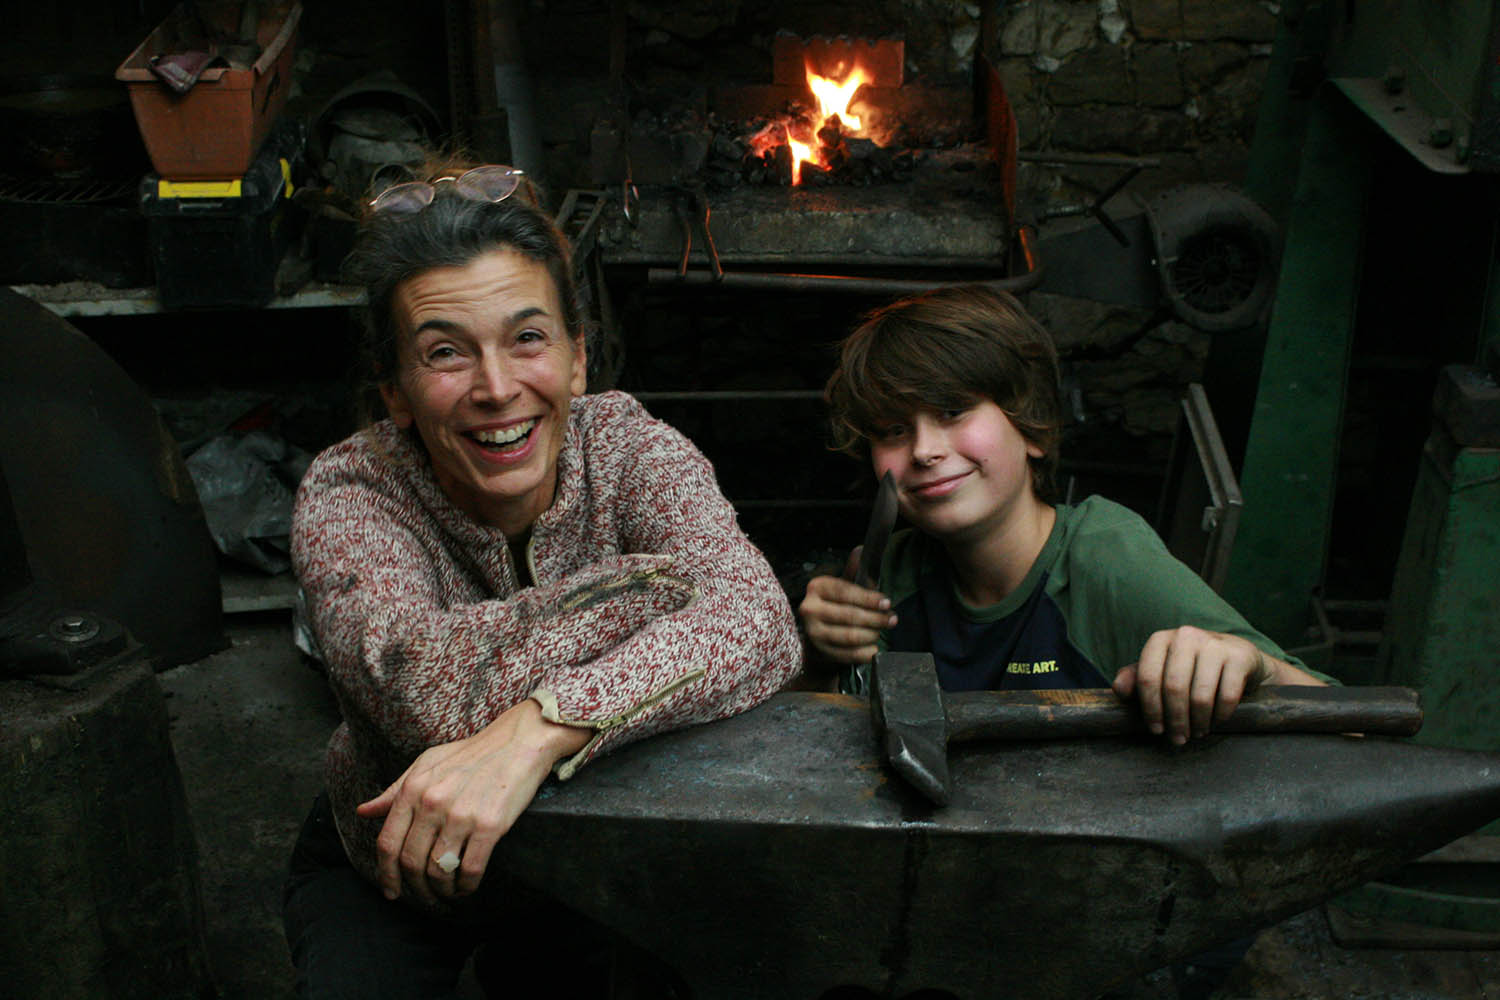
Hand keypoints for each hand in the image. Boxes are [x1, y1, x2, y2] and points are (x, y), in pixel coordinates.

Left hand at [356, 699, 590, 905]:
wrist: (517, 742)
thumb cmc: (472, 754)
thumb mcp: (427, 763)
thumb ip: (394, 790)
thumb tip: (363, 812)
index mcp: (413, 789)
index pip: (388, 842)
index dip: (386, 874)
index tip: (391, 891)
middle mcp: (432, 803)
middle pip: (411, 862)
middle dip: (416, 888)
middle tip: (425, 897)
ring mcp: (460, 815)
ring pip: (439, 871)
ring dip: (441, 891)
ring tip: (447, 893)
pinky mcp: (489, 825)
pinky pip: (469, 869)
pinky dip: (465, 886)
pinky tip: (467, 886)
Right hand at [798, 548, 896, 665]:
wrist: (817, 634)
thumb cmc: (835, 605)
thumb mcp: (843, 586)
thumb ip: (855, 571)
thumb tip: (862, 550)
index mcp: (817, 587)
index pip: (845, 591)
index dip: (868, 598)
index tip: (887, 603)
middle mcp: (810, 609)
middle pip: (848, 615)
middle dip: (875, 618)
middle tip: (892, 619)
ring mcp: (814, 632)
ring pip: (849, 636)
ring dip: (871, 634)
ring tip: (881, 631)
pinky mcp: (820, 651)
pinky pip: (848, 654)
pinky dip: (865, 653)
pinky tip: (874, 648)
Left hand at [1112, 626, 1278, 745]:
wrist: (1237, 655)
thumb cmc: (1191, 667)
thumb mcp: (1161, 668)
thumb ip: (1136, 678)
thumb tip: (1119, 690)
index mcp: (1161, 639)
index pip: (1147, 677)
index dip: (1150, 708)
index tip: (1156, 730)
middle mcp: (1186, 636)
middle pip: (1173, 688)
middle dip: (1175, 720)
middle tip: (1178, 738)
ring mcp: (1214, 644)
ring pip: (1200, 695)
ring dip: (1198, 722)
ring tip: (1197, 732)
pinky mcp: (1240, 656)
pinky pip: (1227, 696)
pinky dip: (1220, 716)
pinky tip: (1216, 721)